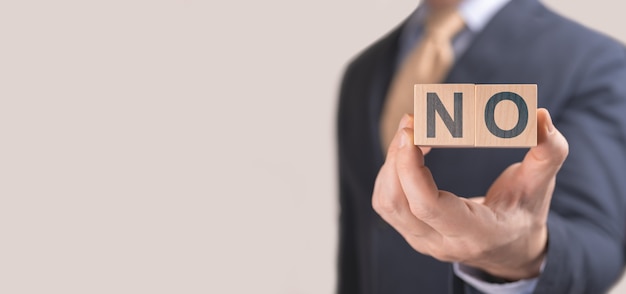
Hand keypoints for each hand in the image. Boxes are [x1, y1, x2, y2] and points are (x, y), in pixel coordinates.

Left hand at [372, 109, 568, 280]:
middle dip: (397, 157)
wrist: (510, 248)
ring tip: (410, 132)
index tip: (413, 133)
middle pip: (398, 203)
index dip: (412, 169)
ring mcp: (422, 241)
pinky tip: (406, 151)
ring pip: (386, 203)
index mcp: (476, 233)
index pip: (429, 207)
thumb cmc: (525, 212)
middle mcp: (442, 242)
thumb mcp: (541, 185)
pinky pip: (385, 203)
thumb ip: (548, 152)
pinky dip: (389, 173)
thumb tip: (540, 117)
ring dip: (391, 162)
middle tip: (411, 121)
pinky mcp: (410, 232)